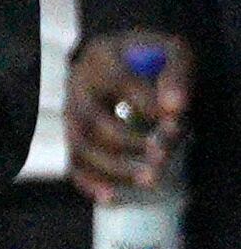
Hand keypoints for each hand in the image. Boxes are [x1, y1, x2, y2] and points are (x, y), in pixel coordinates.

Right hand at [70, 29, 195, 200]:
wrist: (123, 60)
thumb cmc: (151, 57)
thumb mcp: (172, 51)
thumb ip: (177, 73)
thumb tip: (174, 107)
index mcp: (101, 57)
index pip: (119, 82)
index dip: (147, 104)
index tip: (175, 118)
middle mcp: (78, 85)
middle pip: (93, 120)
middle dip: (130, 142)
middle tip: (162, 155)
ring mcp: (71, 111)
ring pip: (80, 146)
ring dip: (114, 167)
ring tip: (150, 179)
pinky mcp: (73, 134)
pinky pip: (73, 161)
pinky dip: (89, 182)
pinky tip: (110, 197)